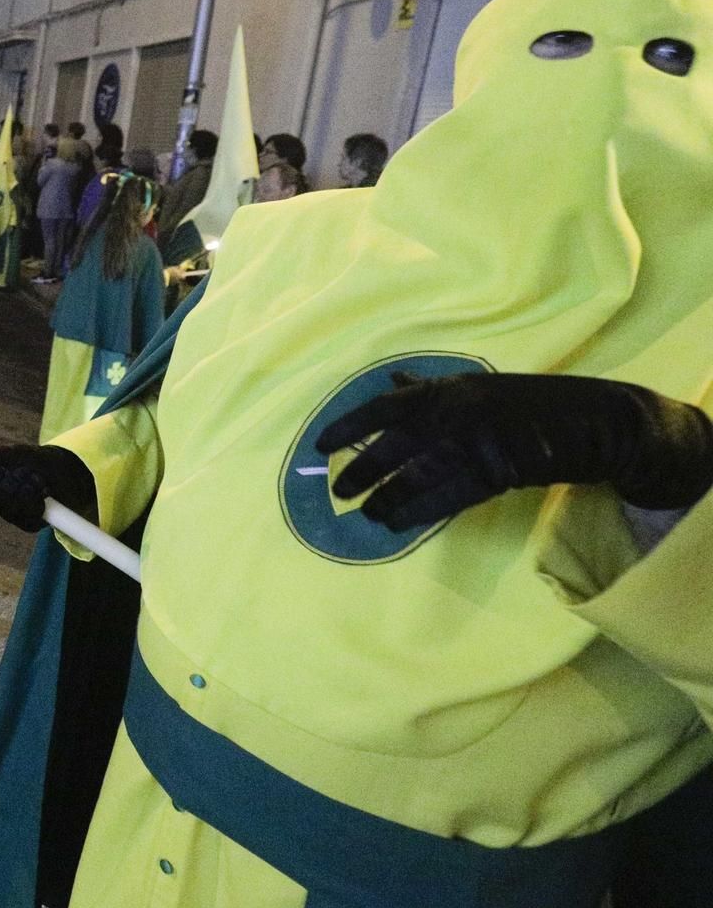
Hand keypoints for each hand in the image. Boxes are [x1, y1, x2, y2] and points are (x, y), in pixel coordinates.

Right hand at [0, 444, 98, 532]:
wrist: (65, 471)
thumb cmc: (35, 460)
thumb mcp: (15, 452)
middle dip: (9, 482)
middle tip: (23, 471)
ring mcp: (12, 514)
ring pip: (9, 508)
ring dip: (25, 489)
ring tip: (37, 478)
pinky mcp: (29, 524)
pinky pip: (27, 516)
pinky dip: (37, 501)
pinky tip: (44, 492)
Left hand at [319, 373, 712, 530]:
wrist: (589, 422)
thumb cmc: (525, 404)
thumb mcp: (473, 388)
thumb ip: (428, 391)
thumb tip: (390, 383)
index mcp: (447, 390)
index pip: (385, 406)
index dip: (349, 425)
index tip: (318, 444)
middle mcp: (456, 412)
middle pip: (396, 444)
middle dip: (363, 469)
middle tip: (338, 492)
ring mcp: (478, 441)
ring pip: (419, 474)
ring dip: (388, 498)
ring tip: (368, 516)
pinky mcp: (498, 472)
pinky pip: (449, 496)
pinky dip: (421, 511)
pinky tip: (398, 525)